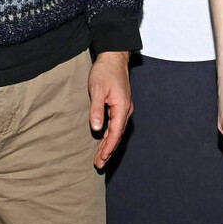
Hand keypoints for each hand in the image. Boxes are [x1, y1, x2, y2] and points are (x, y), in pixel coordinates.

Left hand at [89, 51, 133, 168]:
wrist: (114, 58)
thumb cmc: (105, 72)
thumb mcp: (97, 90)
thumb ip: (97, 110)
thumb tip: (97, 129)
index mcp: (121, 108)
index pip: (115, 133)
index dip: (108, 148)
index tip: (101, 160)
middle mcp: (125, 110)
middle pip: (117, 136)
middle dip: (108, 151)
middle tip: (99, 164)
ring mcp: (124, 108)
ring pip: (116, 131)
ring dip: (109, 145)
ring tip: (101, 158)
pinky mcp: (120, 106)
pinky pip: (116, 125)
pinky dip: (110, 135)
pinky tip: (104, 141)